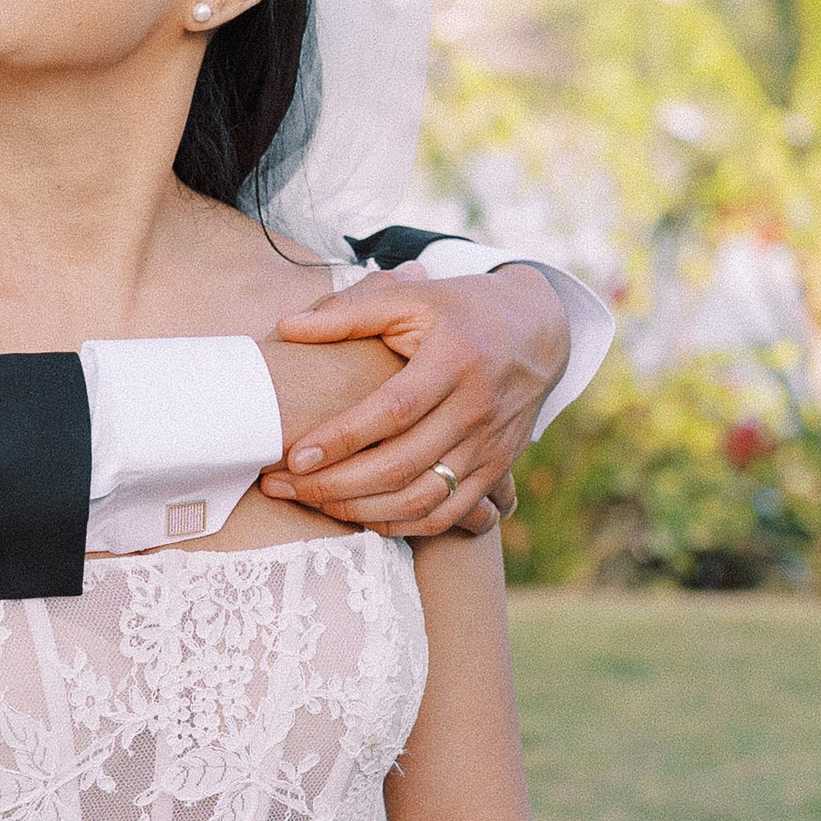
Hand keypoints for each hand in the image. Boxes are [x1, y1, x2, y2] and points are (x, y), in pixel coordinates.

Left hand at [261, 264, 565, 535]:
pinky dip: (399, 524)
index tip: (295, 455)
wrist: (538, 331)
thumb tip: (287, 327)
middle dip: (334, 485)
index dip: (343, 437)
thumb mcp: (412, 295)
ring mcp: (491, 446)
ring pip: (421, 500)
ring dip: (359, 511)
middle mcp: (478, 408)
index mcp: (456, 359)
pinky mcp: (496, 470)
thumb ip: (350, 311)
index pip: (394, 410)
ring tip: (309, 502)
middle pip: (401, 465)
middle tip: (281, 486)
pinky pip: (446, 516)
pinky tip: (357, 516)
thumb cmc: (461, 310)